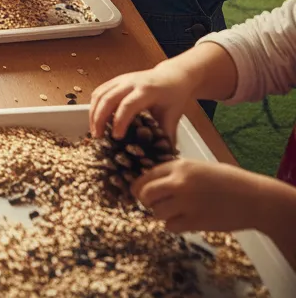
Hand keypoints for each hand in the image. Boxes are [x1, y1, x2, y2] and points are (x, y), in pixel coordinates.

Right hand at [89, 62, 193, 142]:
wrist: (172, 76)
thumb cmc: (174, 96)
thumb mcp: (173, 116)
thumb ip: (167, 136)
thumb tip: (166, 159)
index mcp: (147, 91)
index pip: (128, 105)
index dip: (119, 121)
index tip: (116, 137)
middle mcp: (130, 82)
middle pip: (108, 98)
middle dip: (99, 118)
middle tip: (98, 136)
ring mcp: (121, 79)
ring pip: (99, 93)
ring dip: (93, 112)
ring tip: (94, 130)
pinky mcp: (115, 80)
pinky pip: (99, 91)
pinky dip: (94, 105)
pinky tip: (96, 118)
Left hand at [133, 160, 265, 233]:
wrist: (253, 198)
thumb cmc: (228, 181)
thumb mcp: (198, 167)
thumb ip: (177, 173)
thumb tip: (154, 182)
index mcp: (179, 166)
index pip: (146, 175)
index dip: (140, 185)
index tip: (140, 192)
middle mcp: (179, 182)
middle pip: (145, 194)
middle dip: (145, 200)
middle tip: (153, 204)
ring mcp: (187, 203)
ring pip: (156, 212)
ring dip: (161, 214)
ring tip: (173, 212)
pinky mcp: (196, 221)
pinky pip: (171, 226)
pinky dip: (173, 226)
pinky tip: (183, 221)